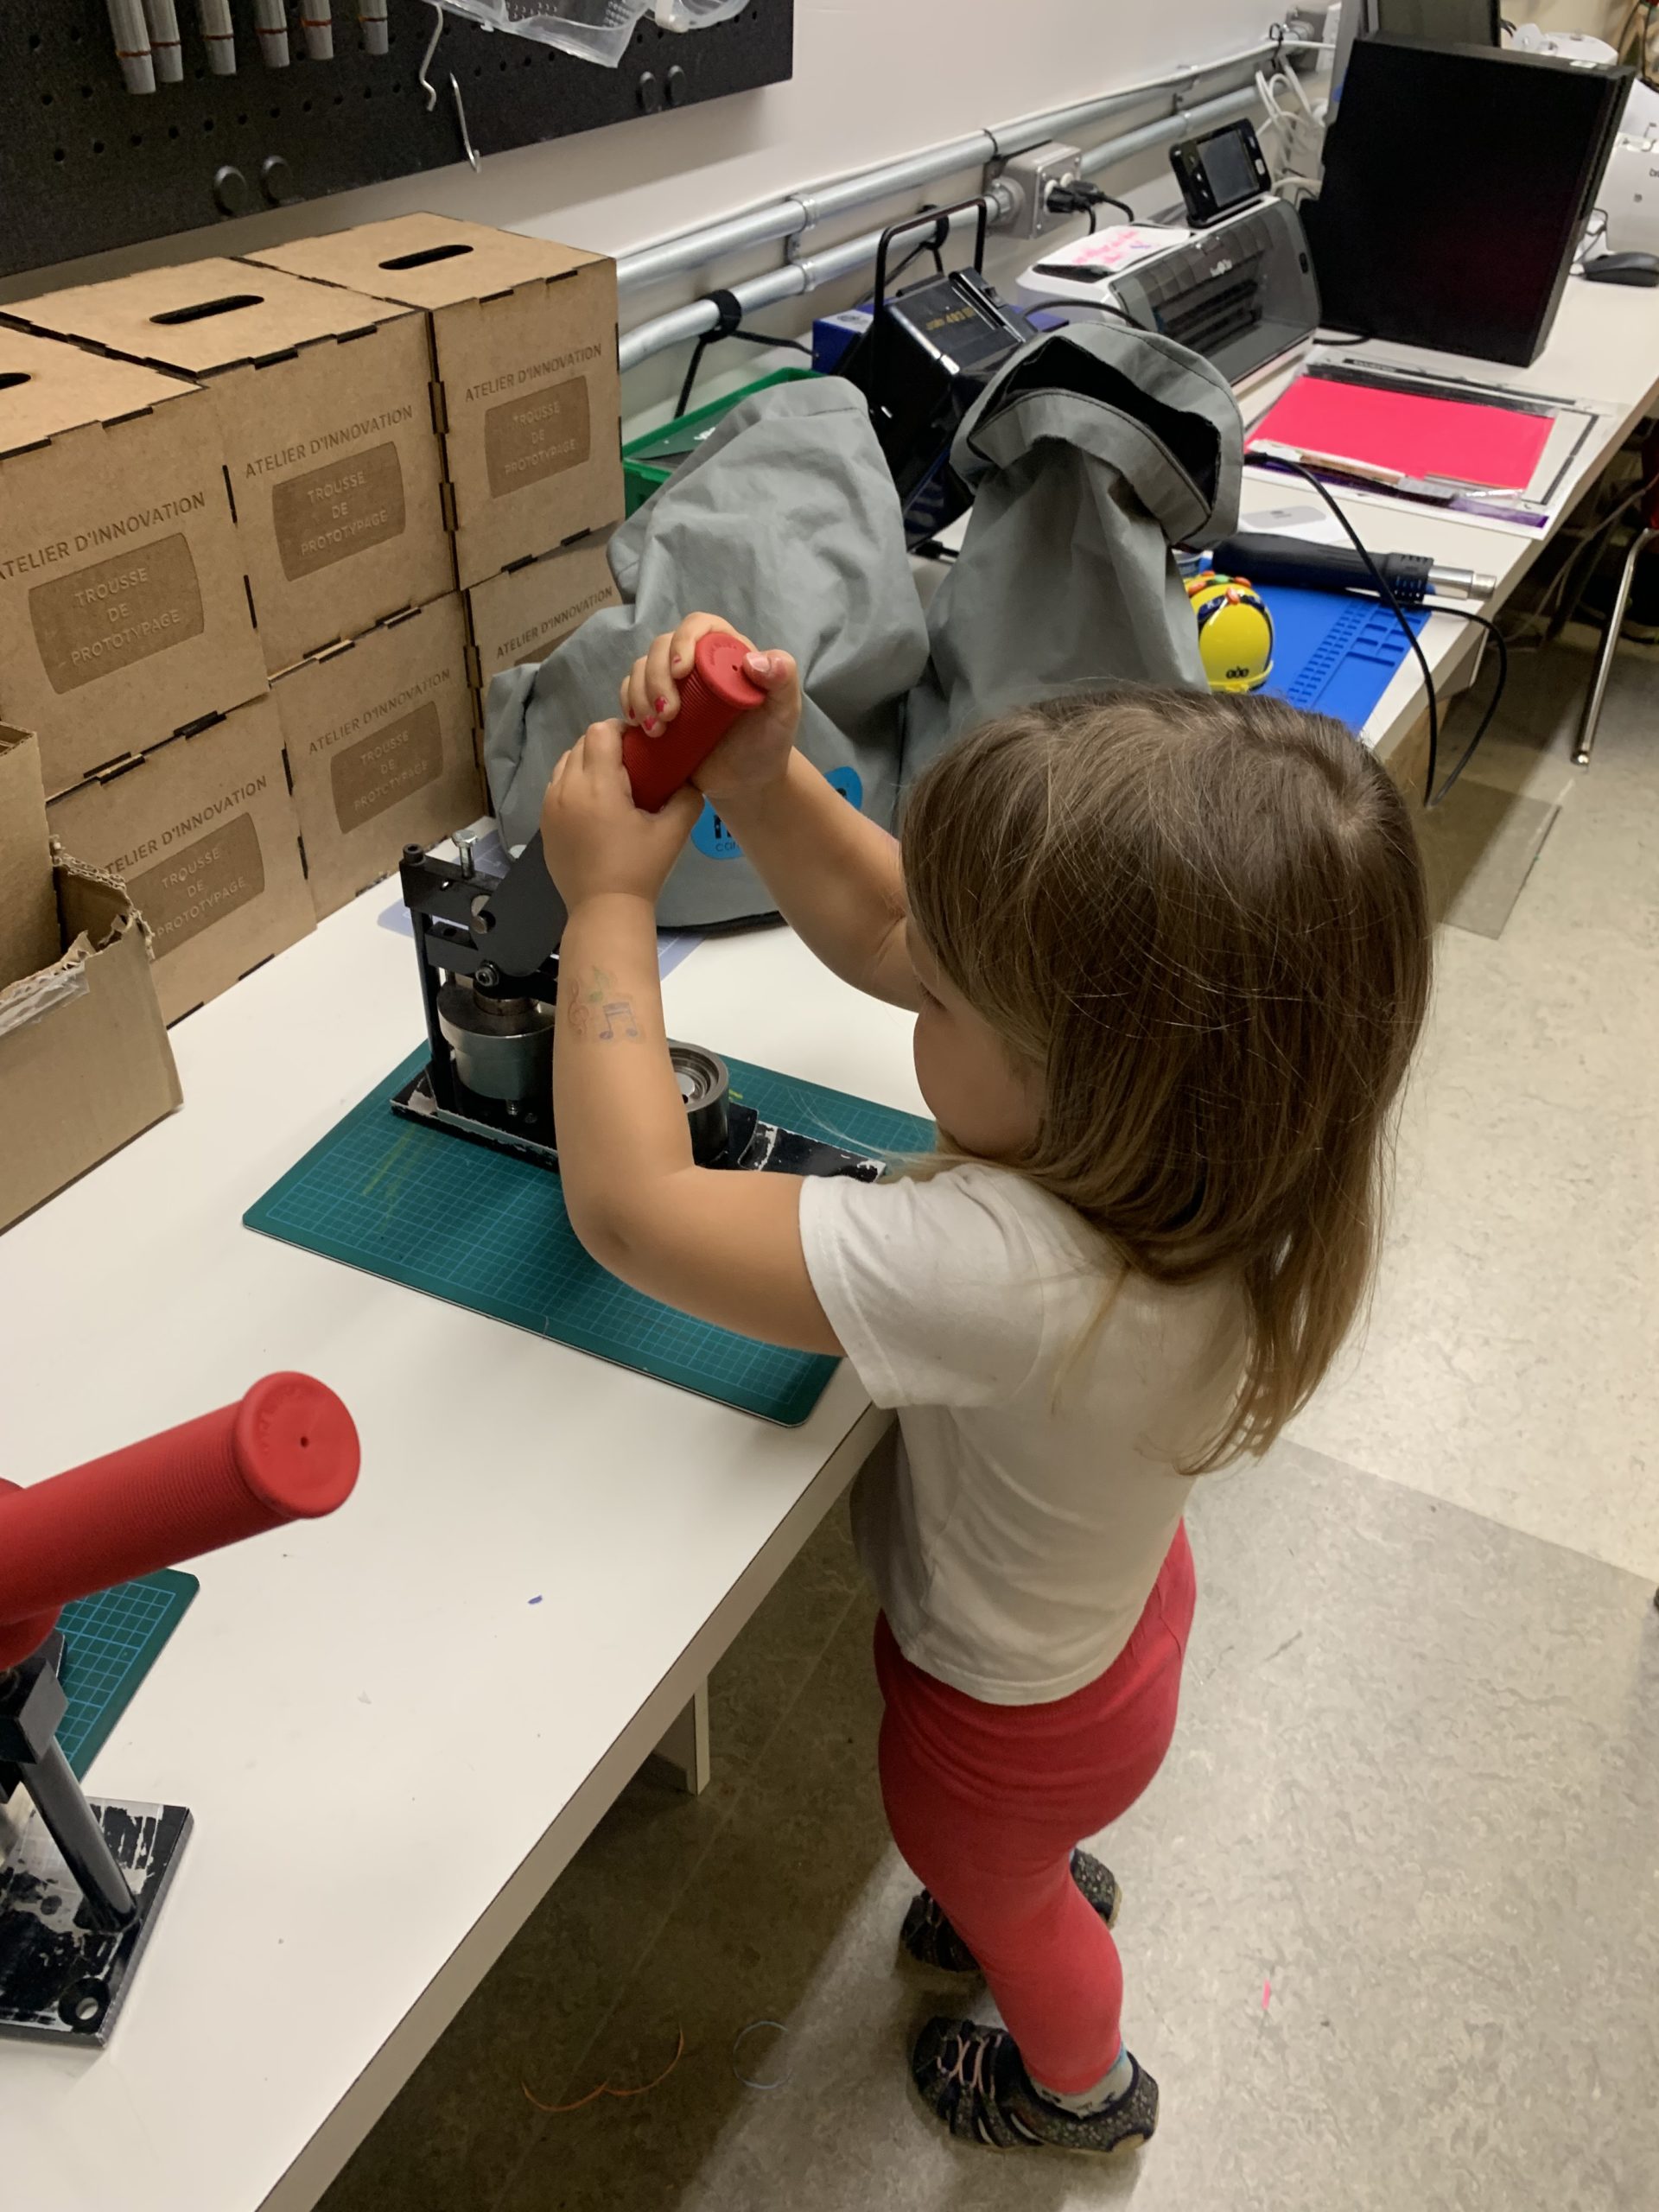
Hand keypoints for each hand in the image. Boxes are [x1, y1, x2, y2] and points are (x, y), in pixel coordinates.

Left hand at [540, 720, 700, 910]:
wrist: (604, 910)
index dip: (621, 731)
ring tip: (609, 783)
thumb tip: (690, 776)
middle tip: (629, 764)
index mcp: (597, 786)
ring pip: (565, 763)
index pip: (600, 732)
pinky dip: (573, 784)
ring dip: (586, 763)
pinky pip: (556, 786)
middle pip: (581, 744)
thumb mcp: (673, 832)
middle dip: (604, 746)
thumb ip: (687, 797)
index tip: (638, 746)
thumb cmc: (640, 870)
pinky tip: (593, 805)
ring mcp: (550, 806)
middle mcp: (567, 789)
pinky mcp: (544, 823)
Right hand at [619, 612, 801, 802]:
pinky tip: (640, 726)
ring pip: (641, 668)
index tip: (681, 671)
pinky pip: (632, 692)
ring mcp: (672, 684)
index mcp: (726, 652)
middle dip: (657, 676)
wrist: (747, 781)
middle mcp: (695, 661)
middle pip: (661, 646)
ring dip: (641, 694)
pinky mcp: (656, 707)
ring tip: (657, 730)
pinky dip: (630, 705)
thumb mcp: (785, 711)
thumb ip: (784, 679)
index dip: (683, 640)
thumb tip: (755, 661)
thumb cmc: (768, 742)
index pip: (698, 626)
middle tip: (669, 714)